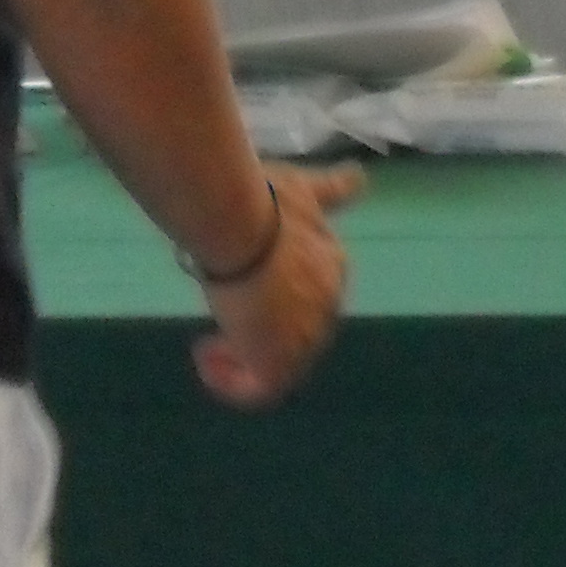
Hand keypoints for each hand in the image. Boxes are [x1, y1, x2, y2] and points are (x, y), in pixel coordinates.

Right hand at [193, 163, 361, 406]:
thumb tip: (359, 177)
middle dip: (261, 335)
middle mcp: (326, 308)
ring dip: (242, 359)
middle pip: (298, 335)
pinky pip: (258, 389)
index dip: (281, 302)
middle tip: (226, 323)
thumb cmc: (269, 207)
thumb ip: (333, 190)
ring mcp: (304, 339)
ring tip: (212, 345)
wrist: (246, 230)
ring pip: (279, 366)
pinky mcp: (277, 363)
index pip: (313, 299)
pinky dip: (231, 382)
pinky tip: (206, 355)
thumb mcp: (306, 192)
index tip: (248, 292)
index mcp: (332, 268)